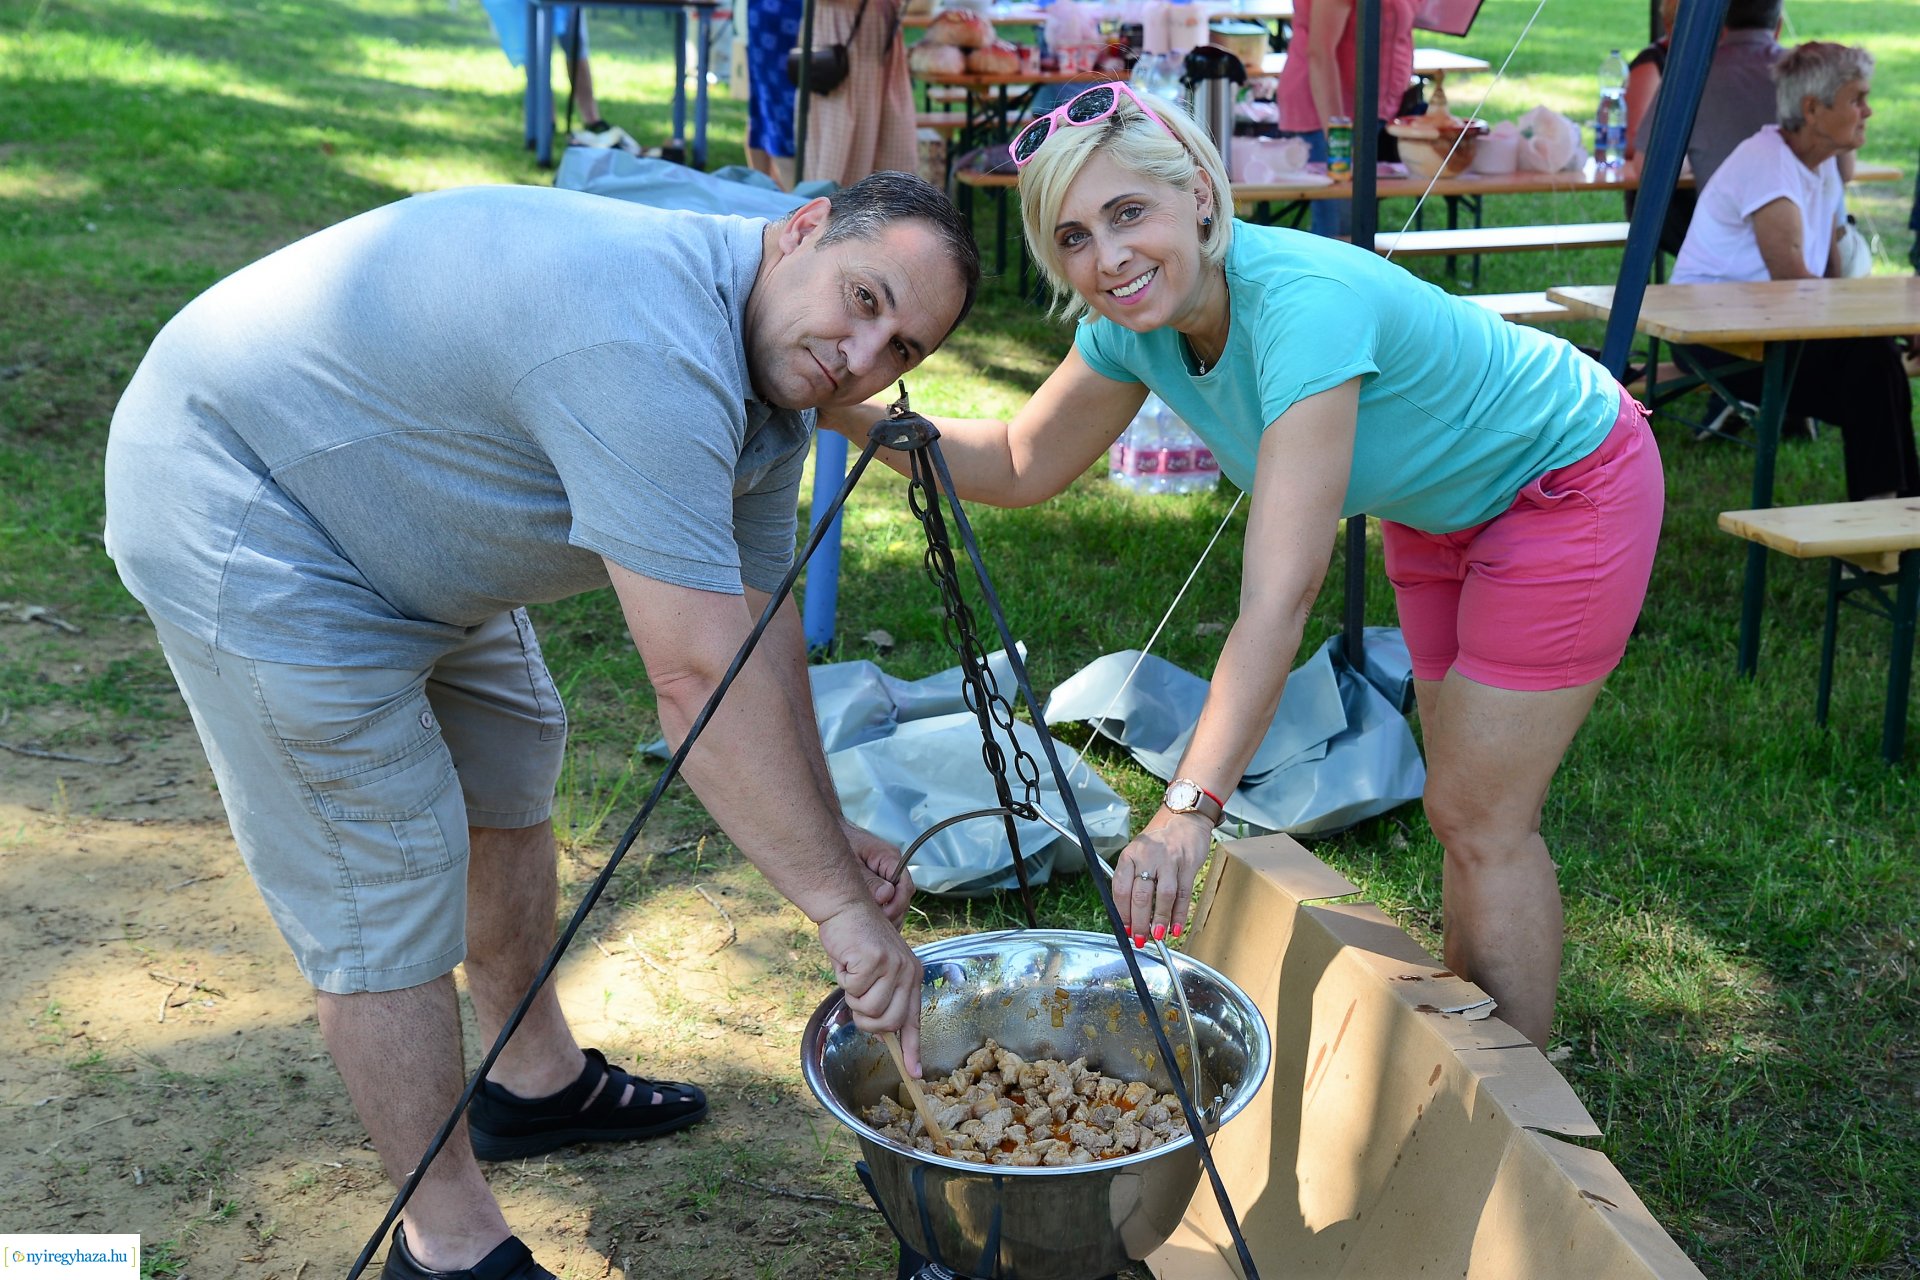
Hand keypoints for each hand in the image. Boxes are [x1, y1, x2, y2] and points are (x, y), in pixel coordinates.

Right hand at [817, 900, 924, 1075]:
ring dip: (852, 997)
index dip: (911, 1049)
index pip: (913, 1019)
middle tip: (855, 998)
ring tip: (852, 973)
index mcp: (912, 976)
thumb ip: (881, 998)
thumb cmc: (856, 939)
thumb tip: (879, 1031)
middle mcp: (908, 972)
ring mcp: (894, 967)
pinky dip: (844, 980)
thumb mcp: (875, 971)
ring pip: (869, 1010)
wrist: (846, 905)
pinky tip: (847, 960)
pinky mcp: (875, 961)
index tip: (914, 1073)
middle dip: (865, 1020)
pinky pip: (853, 990)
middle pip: (888, 1023)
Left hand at [843, 819, 913, 925]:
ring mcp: (888, 878)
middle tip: (875, 926)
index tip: (883, 916)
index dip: (896, 905)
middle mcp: (893, 868)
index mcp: (890, 858)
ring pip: (898, 904)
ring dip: (888, 917)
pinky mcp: (880, 886)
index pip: (905, 885)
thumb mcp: (851, 862)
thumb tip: (885, 896)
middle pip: (904, 898)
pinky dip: (882, 916)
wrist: (827, 838)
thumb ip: (868, 880)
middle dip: (892, 915)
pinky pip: (888, 903)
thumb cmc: (839, 844)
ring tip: (871, 928)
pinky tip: (870, 925)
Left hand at [1113, 816, 1212, 943]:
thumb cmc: (1159, 839)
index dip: (1122, 912)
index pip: (1121, 888)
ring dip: (1159, 920)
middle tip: (1139, 938)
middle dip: (1139, 922)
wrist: (1184, 817)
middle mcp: (1148, 857)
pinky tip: (1175, 926)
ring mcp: (1169, 861)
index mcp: (1130, 855)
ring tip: (1157, 935)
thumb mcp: (1138, 852)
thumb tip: (1129, 912)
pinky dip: (1179, 914)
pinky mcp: (1188, 865)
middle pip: (1140, 896)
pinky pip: (1183, 894)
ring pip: (1163, 896)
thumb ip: (1132, 877)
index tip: (1124, 928)